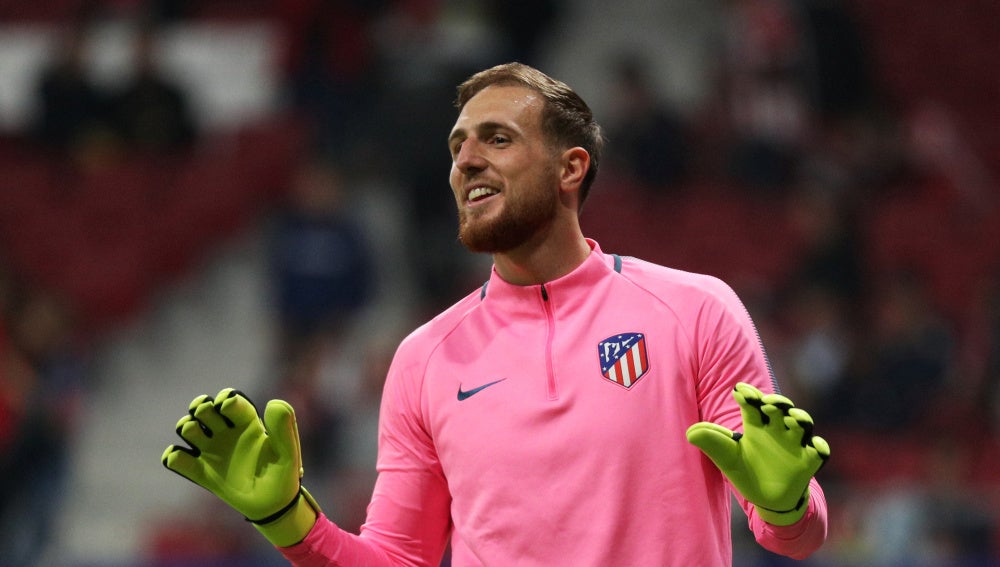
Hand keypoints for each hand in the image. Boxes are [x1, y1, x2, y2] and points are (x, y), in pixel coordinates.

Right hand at [162, 388, 317, 545]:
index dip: (225, 399)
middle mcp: (226, 433)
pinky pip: (179, 460)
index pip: (230, 401)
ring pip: (189, 428)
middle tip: (208, 417)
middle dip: (201, 407)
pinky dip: (173, 457)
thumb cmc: (283, 474)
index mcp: (247, 423)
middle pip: (204, 409)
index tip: (226, 406)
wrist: (273, 505)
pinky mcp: (202, 473)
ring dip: (187, 426)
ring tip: (196, 434)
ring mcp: (213, 452)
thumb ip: (284, 428)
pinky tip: (178, 457)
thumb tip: (273, 402)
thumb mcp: (287, 452)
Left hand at [686, 383, 829, 524]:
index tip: (739, 391)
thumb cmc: (746, 470)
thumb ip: (712, 442)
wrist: (768, 498)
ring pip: (803, 423)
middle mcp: (777, 428)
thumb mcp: (727, 457)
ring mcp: (795, 443)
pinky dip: (820, 448)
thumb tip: (689, 432)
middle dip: (776, 402)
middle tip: (767, 402)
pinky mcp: (809, 460)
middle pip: (780, 408)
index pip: (752, 403)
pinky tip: (817, 448)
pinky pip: (819, 451)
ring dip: (799, 418)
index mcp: (755, 424)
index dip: (747, 394)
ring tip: (792, 418)